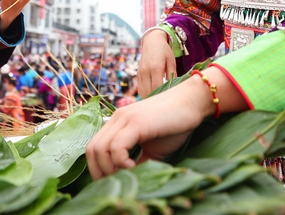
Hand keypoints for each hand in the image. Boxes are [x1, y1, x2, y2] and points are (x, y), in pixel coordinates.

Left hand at [86, 78, 212, 178]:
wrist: (192, 102)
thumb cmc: (175, 125)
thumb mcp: (152, 150)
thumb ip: (138, 162)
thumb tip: (128, 182)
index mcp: (117, 123)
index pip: (93, 148)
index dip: (98, 169)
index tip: (114, 182)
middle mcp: (116, 118)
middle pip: (92, 150)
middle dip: (100, 173)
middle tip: (118, 183)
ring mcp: (125, 118)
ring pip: (100, 149)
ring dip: (110, 169)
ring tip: (128, 175)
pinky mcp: (136, 122)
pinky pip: (117, 147)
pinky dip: (121, 162)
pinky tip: (134, 167)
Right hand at [137, 30, 176, 96]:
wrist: (152, 41)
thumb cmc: (165, 51)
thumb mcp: (172, 62)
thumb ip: (173, 75)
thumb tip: (176, 88)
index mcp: (156, 67)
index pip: (157, 87)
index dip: (162, 95)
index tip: (170, 100)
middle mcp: (146, 71)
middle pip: (149, 91)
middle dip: (157, 99)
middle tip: (165, 104)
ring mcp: (140, 73)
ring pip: (143, 92)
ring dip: (150, 97)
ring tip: (159, 100)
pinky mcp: (138, 74)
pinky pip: (140, 89)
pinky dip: (146, 93)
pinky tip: (153, 94)